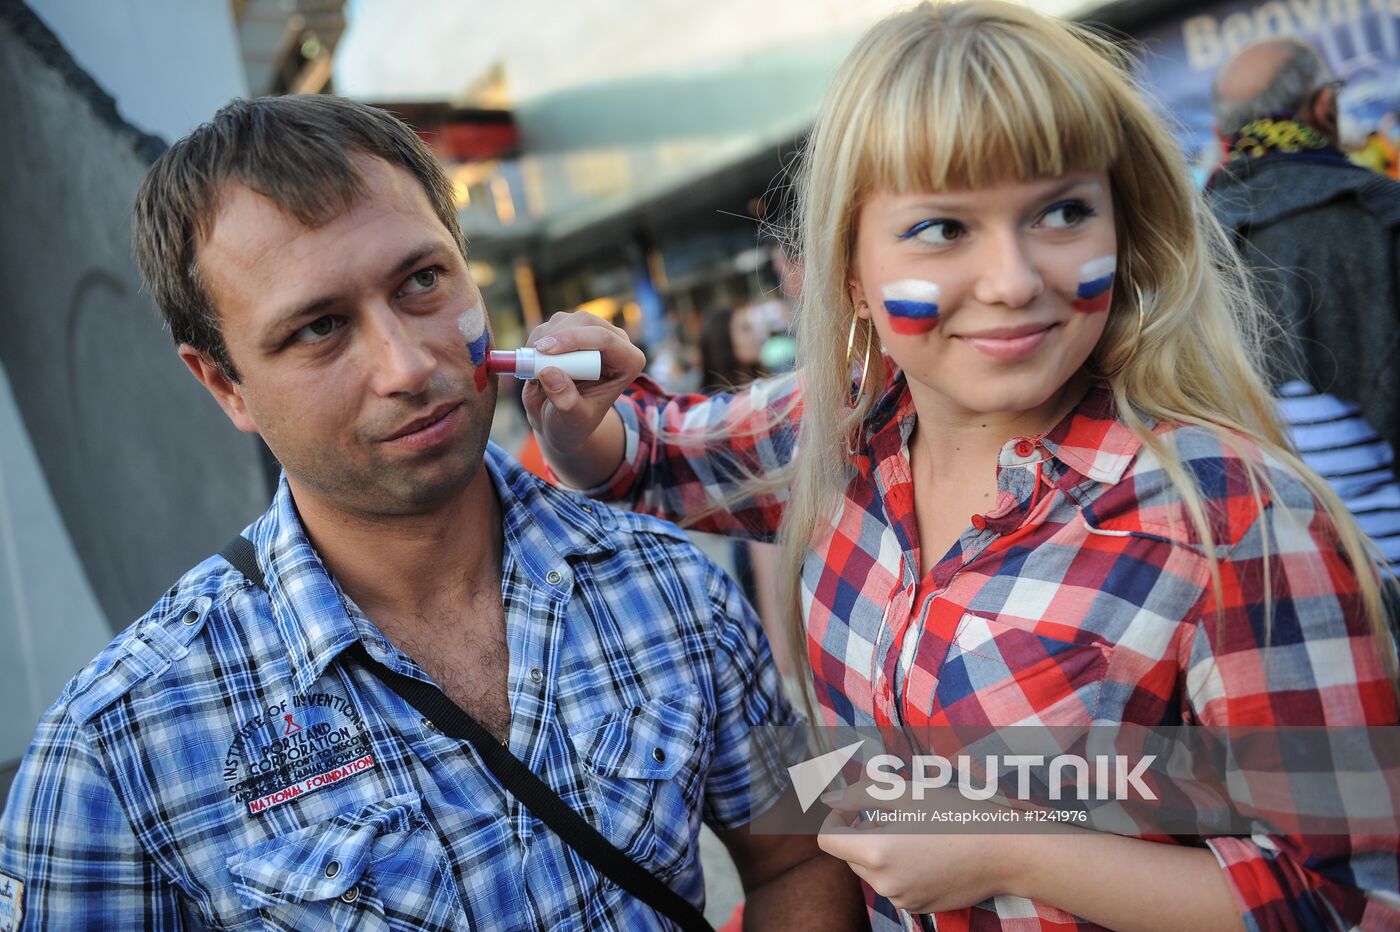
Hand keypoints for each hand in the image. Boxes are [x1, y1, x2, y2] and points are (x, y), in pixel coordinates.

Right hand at [521, 311, 646, 457]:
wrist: (559, 422)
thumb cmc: (574, 423)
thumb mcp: (574, 420)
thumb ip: (566, 401)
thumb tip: (549, 373)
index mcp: (628, 362)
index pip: (605, 339)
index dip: (574, 339)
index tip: (545, 350)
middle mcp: (614, 342)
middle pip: (584, 322)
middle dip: (556, 338)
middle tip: (534, 359)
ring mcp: (591, 334)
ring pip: (564, 321)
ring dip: (543, 341)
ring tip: (536, 373)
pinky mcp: (569, 331)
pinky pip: (549, 326)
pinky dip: (536, 342)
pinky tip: (535, 366)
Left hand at [817, 781, 1023, 915]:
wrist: (1005, 851)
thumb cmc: (957, 815)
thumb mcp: (907, 794)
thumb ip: (862, 795)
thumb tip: (830, 800)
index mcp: (877, 853)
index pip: (829, 840)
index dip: (835, 819)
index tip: (854, 807)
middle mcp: (885, 884)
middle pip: (851, 856)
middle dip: (863, 833)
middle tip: (895, 814)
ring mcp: (903, 900)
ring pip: (873, 871)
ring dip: (881, 851)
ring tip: (917, 832)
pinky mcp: (919, 908)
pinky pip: (895, 885)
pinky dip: (900, 868)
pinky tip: (929, 852)